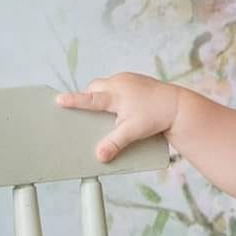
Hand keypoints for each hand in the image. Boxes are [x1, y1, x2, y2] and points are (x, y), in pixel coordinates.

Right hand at [54, 73, 182, 162]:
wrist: (177, 106)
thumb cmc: (155, 116)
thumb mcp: (133, 133)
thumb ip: (114, 143)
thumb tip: (99, 157)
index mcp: (115, 95)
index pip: (89, 99)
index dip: (73, 101)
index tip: (58, 100)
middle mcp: (119, 83)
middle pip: (94, 88)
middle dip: (88, 97)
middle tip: (86, 110)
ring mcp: (127, 78)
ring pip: (105, 84)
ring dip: (101, 94)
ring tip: (104, 109)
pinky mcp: (135, 79)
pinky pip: (116, 84)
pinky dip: (113, 92)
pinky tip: (120, 104)